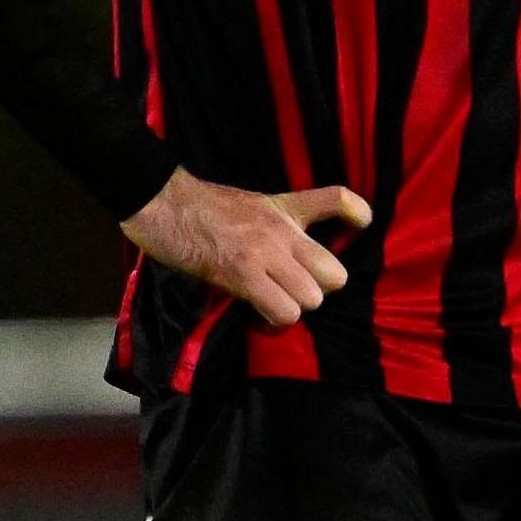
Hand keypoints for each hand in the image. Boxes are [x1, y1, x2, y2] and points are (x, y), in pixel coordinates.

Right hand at [122, 171, 363, 326]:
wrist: (163, 205)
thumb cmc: (205, 208)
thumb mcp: (257, 203)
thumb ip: (283, 221)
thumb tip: (297, 252)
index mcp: (288, 210)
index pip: (340, 199)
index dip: (357, 216)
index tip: (357, 227)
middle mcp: (284, 232)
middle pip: (336, 275)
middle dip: (317, 290)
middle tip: (294, 288)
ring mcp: (264, 254)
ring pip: (311, 299)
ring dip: (293, 308)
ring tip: (274, 302)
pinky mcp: (241, 276)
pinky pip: (281, 311)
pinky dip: (273, 320)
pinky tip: (258, 313)